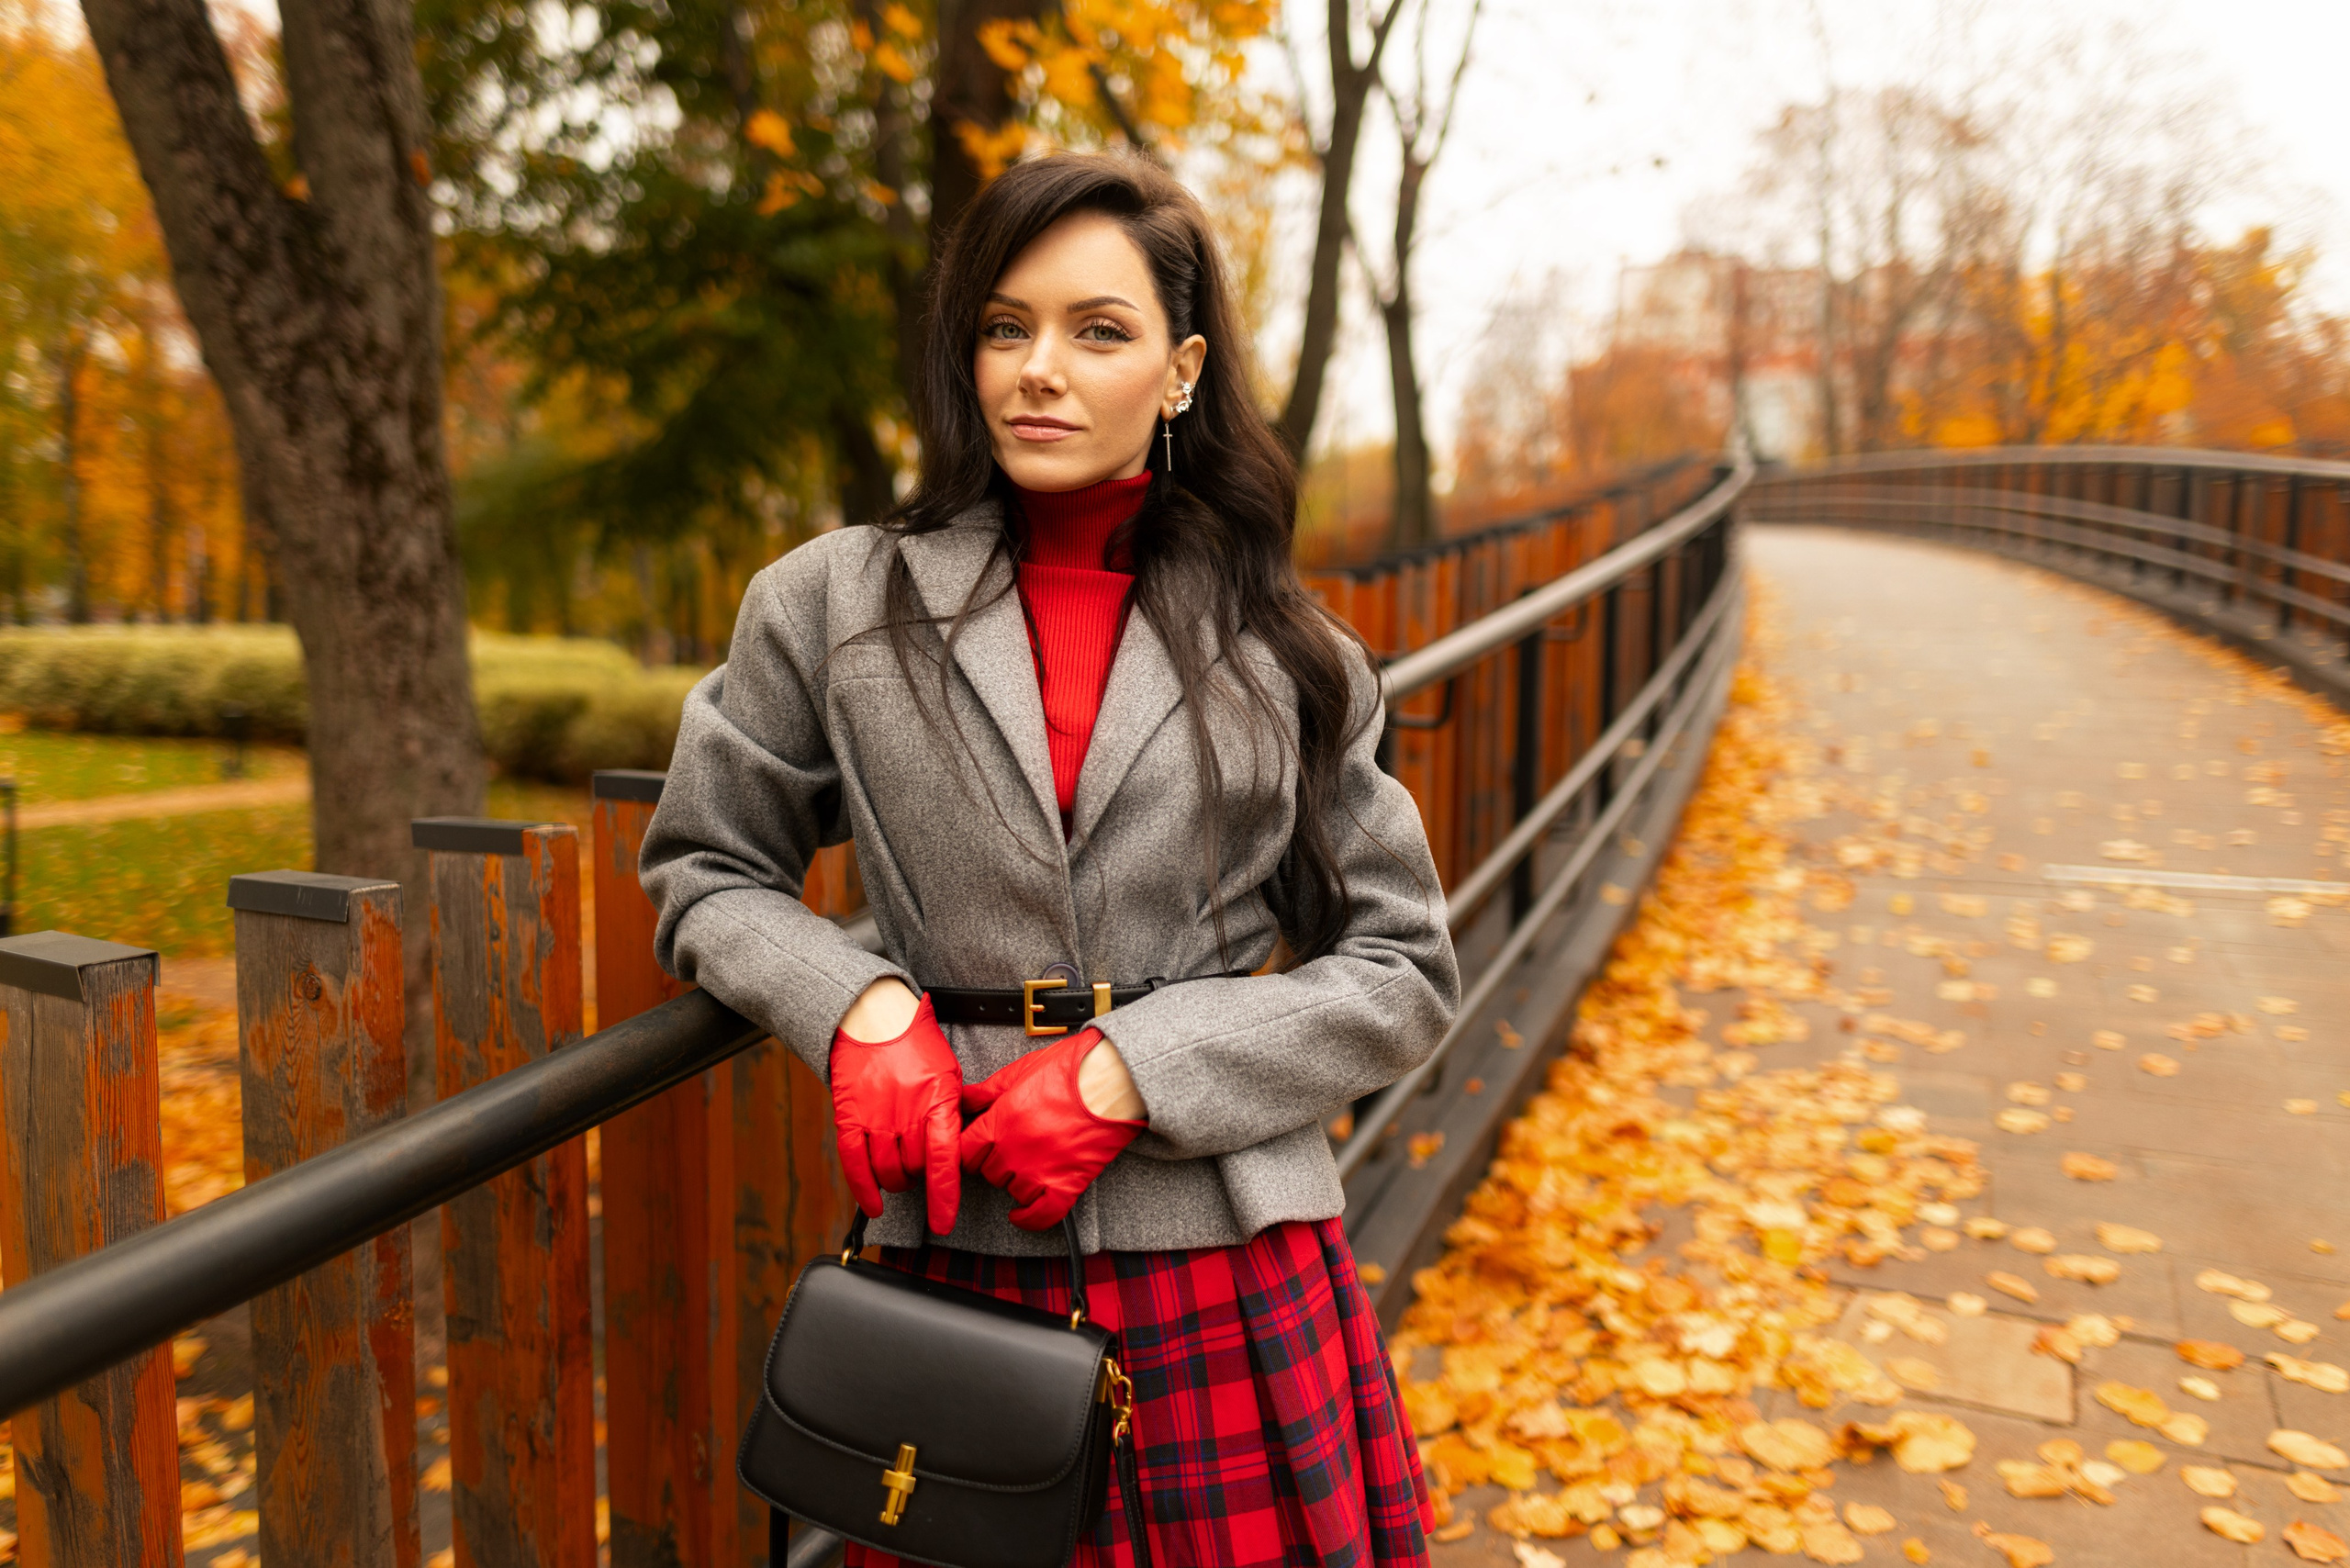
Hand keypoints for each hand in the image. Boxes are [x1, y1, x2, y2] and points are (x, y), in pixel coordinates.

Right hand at [829, 987, 962, 1233]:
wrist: (875, 1017)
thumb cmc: (917, 1044)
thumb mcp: (949, 1075)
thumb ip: (952, 1113)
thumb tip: (963, 1147)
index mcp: (937, 1103)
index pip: (943, 1162)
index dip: (943, 1198)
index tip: (944, 1222)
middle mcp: (906, 1115)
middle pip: (915, 1170)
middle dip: (922, 1178)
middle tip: (923, 1168)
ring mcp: (875, 1118)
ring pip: (887, 1172)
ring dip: (897, 1182)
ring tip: (902, 1174)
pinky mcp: (849, 1116)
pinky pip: (853, 1163)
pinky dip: (863, 1189)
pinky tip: (873, 1204)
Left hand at [958, 1031, 1143, 1230]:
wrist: (1115, 1078)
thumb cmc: (1072, 1069)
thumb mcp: (1022, 1071)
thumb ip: (987, 1091)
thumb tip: (961, 1099)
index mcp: (1002, 1119)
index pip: (966, 1151)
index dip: (970, 1150)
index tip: (977, 1149)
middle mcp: (1016, 1149)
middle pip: (988, 1172)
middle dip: (995, 1162)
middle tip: (1010, 1149)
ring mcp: (1042, 1170)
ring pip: (1012, 1191)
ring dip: (1016, 1181)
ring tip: (1028, 1164)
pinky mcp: (1068, 1184)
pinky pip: (1041, 1216)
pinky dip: (1030, 1219)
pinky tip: (1023, 1213)